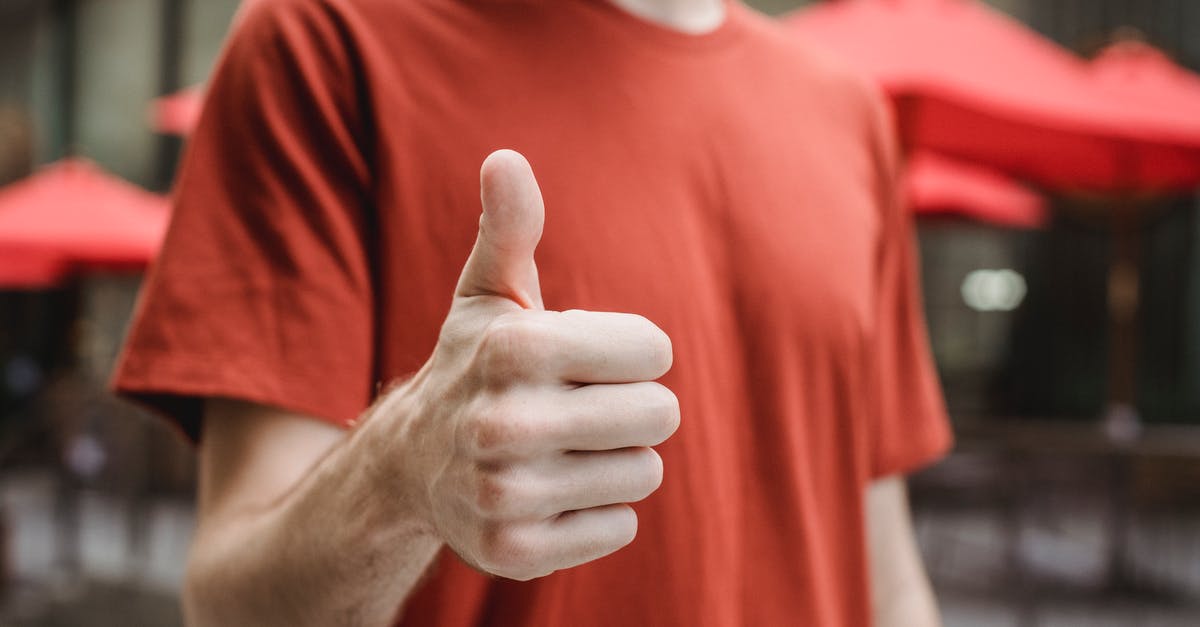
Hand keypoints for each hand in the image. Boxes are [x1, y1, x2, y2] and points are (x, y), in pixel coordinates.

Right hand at [372, 149, 678, 580]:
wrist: (410, 464)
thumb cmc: (473, 366)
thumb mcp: (488, 296)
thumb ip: (510, 228)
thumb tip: (505, 158)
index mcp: (513, 347)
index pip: (654, 350)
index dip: (631, 352)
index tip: (587, 359)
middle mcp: (503, 424)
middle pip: (660, 414)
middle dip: (632, 407)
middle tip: (582, 408)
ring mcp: (505, 494)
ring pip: (643, 473)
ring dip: (614, 460)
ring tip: (562, 450)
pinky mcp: (514, 552)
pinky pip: (619, 527)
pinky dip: (597, 513)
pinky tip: (551, 494)